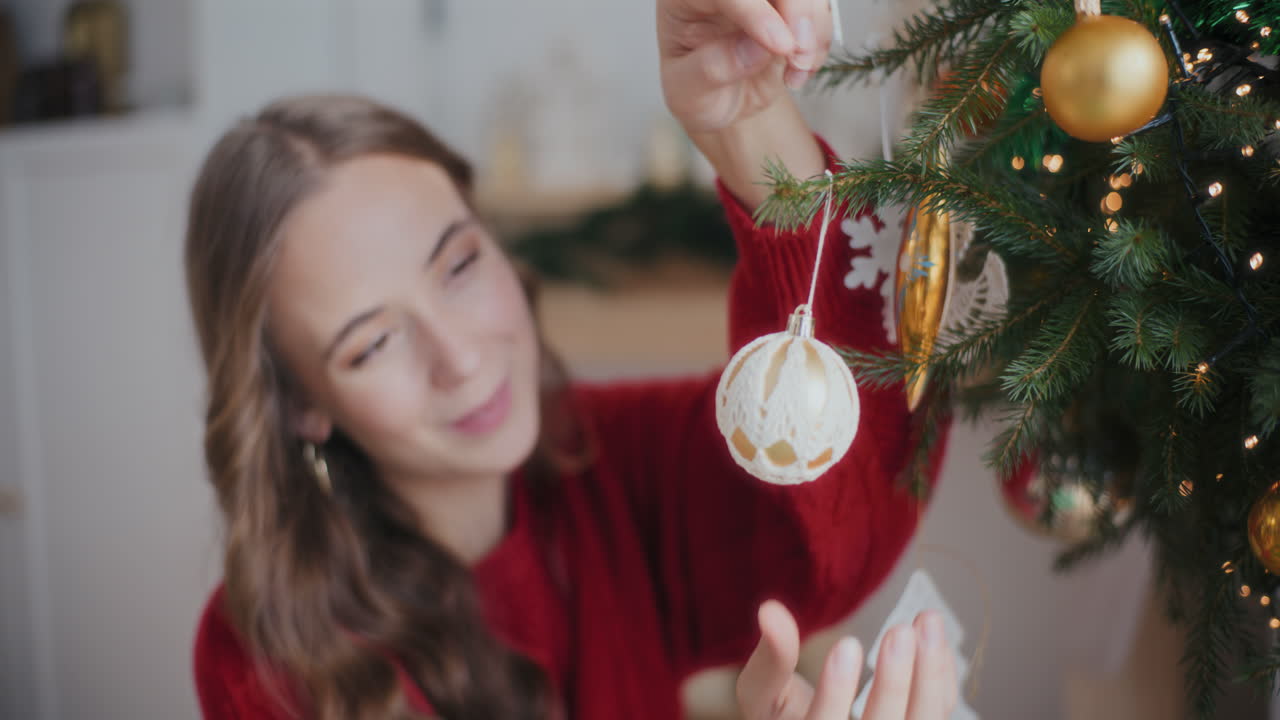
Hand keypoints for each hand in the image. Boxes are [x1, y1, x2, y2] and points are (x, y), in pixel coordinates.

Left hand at [658, 0, 833, 133]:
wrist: (721, 103)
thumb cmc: (696, 93)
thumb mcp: (689, 93)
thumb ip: (712, 69)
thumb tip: (756, 49)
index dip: (754, 10)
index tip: (778, 46)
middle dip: (795, 10)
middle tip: (796, 53)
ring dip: (812, 27)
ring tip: (798, 69)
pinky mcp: (787, 7)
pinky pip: (817, 5)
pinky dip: (819, 38)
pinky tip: (802, 67)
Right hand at [736, 600, 959, 719]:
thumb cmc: (779, 713)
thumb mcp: (762, 690)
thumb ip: (770, 658)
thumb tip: (771, 610)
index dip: (836, 693)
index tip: (845, 645)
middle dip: (894, 683)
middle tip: (899, 632)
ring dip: (930, 674)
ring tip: (927, 620)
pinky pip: (939, 713)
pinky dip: (941, 676)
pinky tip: (934, 636)